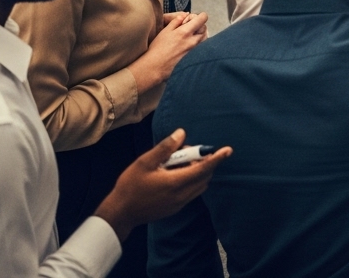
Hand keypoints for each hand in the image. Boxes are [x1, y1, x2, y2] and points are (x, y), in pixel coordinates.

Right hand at [95, 128, 230, 241]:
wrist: (120, 213)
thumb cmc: (131, 185)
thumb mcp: (145, 161)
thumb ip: (165, 147)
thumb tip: (182, 133)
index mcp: (176, 183)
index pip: (203, 169)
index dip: (216, 158)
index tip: (228, 150)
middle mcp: (181, 196)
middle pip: (204, 177)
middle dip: (203, 162)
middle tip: (186, 151)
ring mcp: (179, 204)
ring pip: (199, 185)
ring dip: (197, 172)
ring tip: (178, 161)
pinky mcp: (175, 209)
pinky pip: (191, 192)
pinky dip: (191, 180)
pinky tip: (174, 173)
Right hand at [129, 11, 208, 91]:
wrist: (156, 67)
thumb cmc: (158, 49)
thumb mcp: (165, 31)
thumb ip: (176, 21)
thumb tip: (185, 14)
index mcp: (185, 32)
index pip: (203, 18)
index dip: (199, 15)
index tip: (192, 18)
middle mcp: (192, 40)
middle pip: (205, 27)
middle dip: (199, 24)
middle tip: (189, 26)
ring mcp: (194, 49)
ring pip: (204, 37)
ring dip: (199, 33)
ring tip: (189, 34)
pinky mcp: (193, 56)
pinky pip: (201, 46)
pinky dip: (199, 41)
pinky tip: (189, 42)